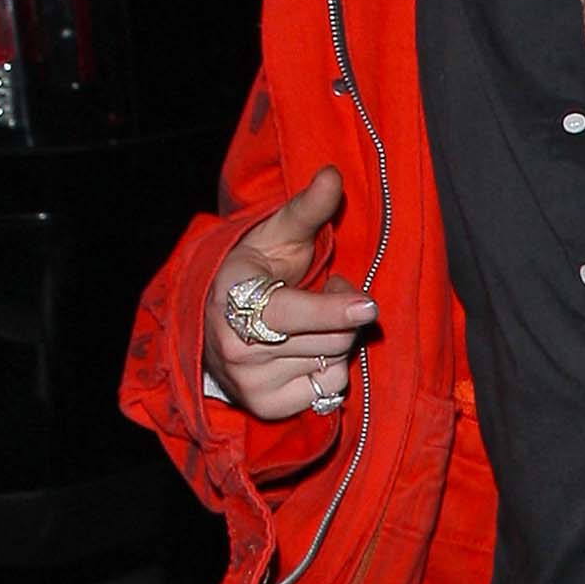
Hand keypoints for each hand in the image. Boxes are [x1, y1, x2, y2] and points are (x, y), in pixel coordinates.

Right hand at [202, 169, 374, 422]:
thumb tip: (333, 175)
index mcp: (234, 302)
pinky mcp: (268, 408)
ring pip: (334, 362)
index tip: (367, 306)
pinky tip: (307, 350)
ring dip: (336, 339)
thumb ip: (307, 209)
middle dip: (341, 311)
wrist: (218, 324)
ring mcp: (250, 384)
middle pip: (331, 337)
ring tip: (310, 322)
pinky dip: (330, 368)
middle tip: (322, 290)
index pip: (292, 313)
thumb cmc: (254, 271)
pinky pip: (330, 389)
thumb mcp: (276, 235)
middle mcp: (236, 349)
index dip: (332, 309)